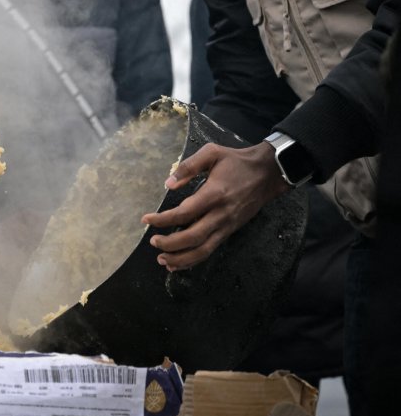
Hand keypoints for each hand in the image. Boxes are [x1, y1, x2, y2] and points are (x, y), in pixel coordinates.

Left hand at [142, 142, 291, 270]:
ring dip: (182, 258)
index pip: (185, 213)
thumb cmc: (237, 161)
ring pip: (204, 249)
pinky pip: (211, 249)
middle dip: (171, 243)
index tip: (146, 219)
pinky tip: (180, 262)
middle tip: (153, 241)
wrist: (269, 172)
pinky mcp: (231, 231)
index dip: (163, 219)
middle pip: (193, 237)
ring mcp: (228, 225)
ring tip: (162, 260)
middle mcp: (221, 214)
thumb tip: (168, 184)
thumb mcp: (212, 153)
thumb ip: (188, 166)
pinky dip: (195, 259)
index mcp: (214, 194)